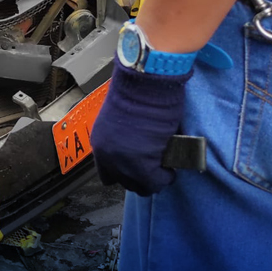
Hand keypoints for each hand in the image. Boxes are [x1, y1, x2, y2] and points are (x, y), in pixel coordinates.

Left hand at [89, 59, 191, 195]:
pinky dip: (166, 177)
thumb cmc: (136, 92)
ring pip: (141, 186)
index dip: (125, 173)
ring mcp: (123, 163)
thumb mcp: (119, 121)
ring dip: (155, 180)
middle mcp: (107, 157)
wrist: (144, 83)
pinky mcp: (142, 164)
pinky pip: (157, 181)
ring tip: (165, 170)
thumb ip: (122, 140)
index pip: (108, 175)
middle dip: (141, 179)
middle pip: (125, 183)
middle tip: (155, 169)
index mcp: (99, 144)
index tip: (138, 169)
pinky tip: (171, 169)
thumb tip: (137, 151)